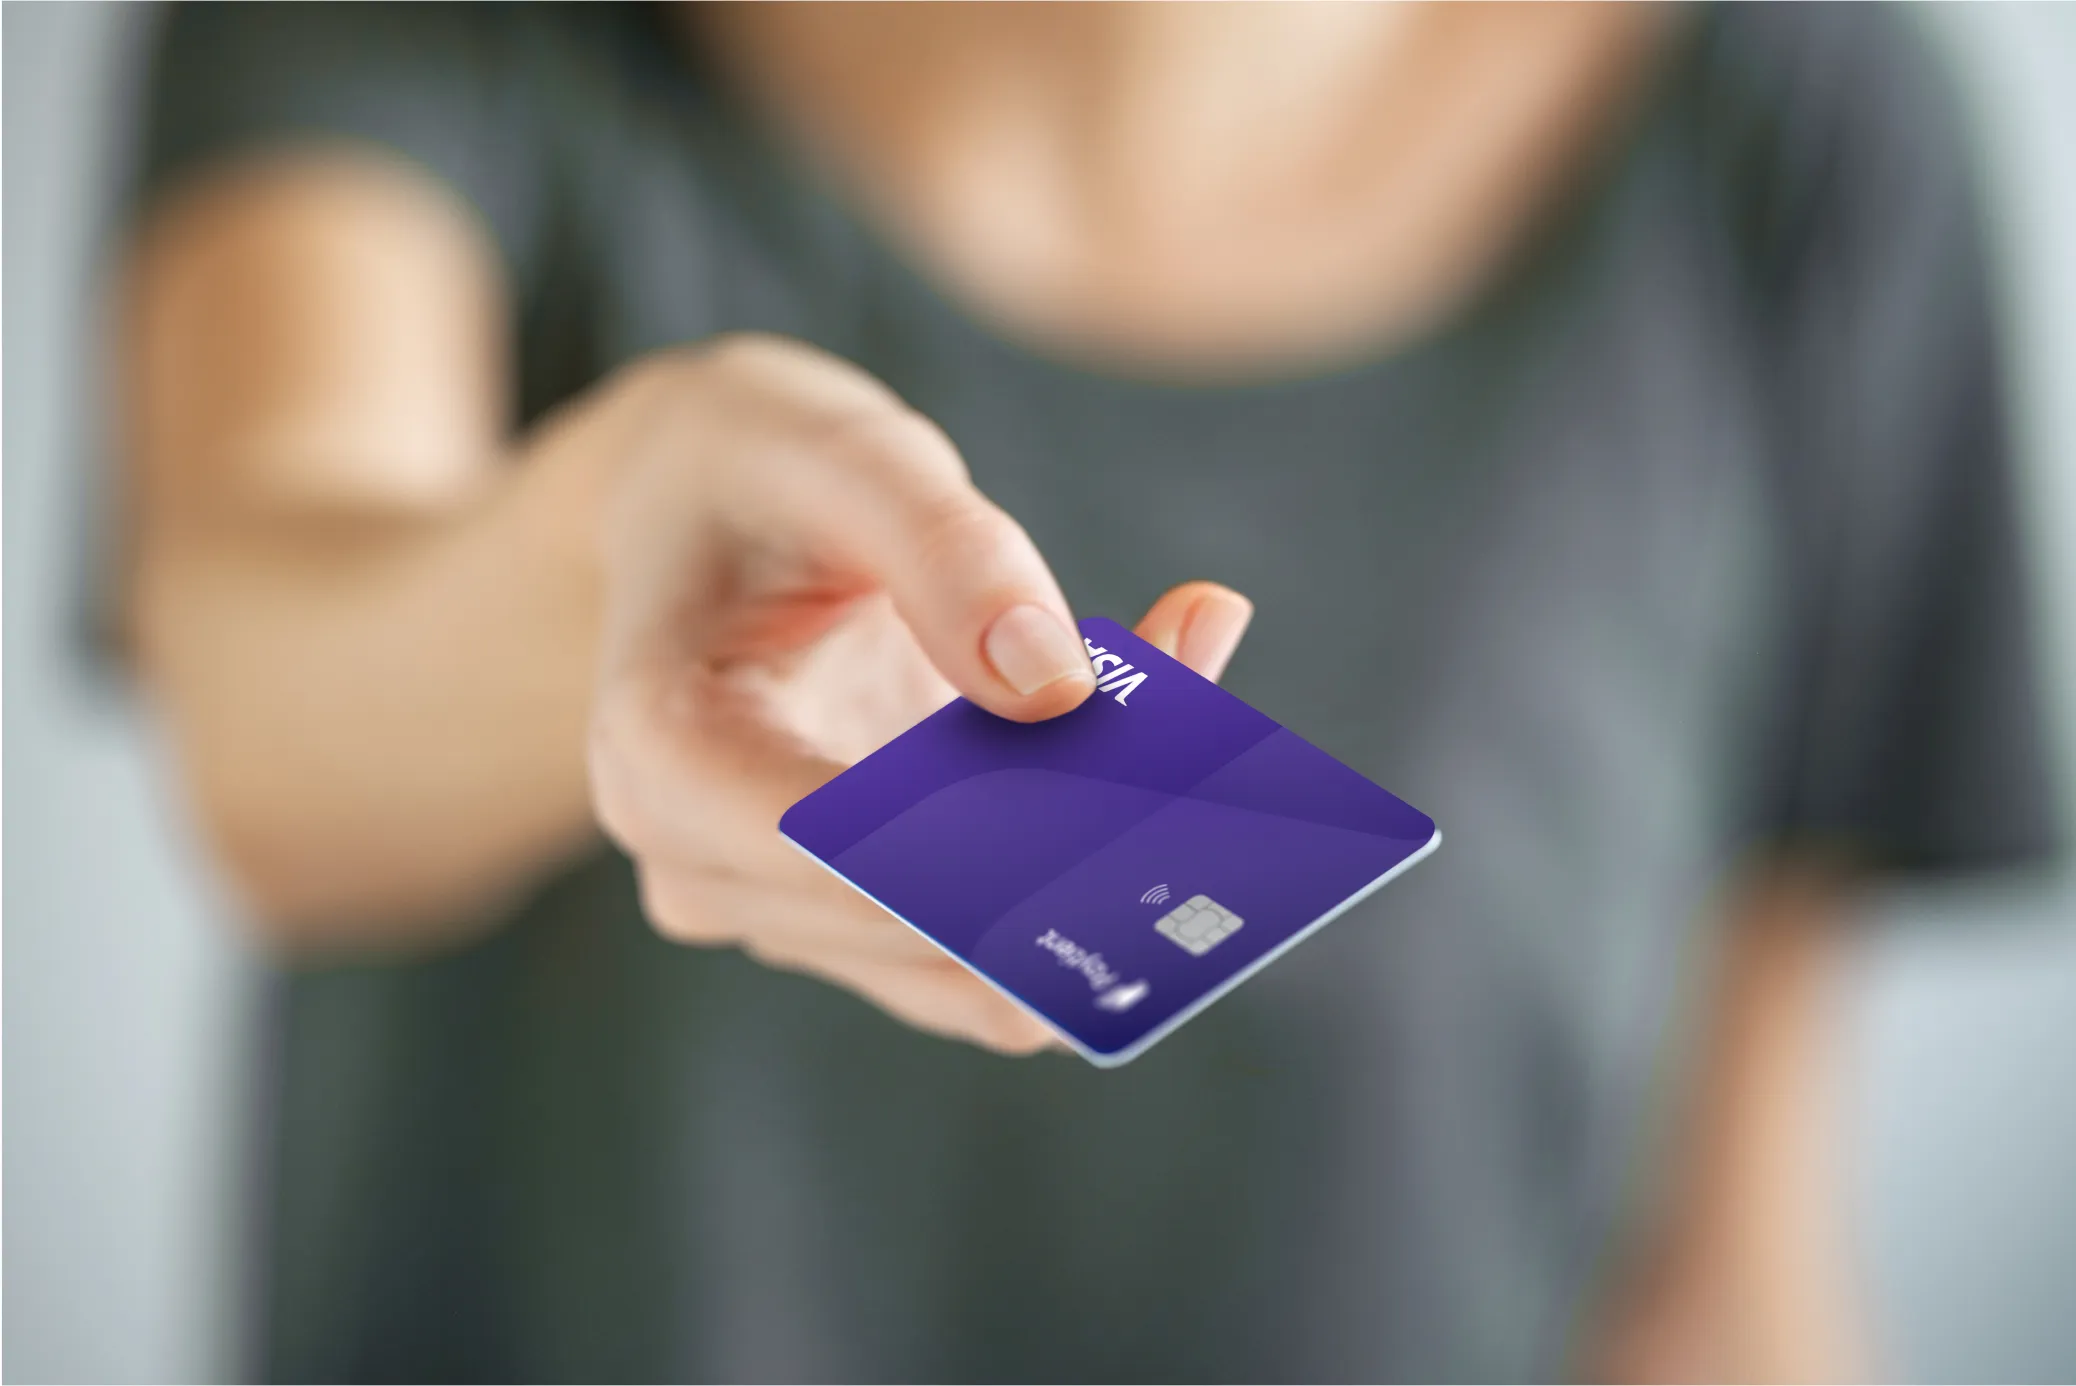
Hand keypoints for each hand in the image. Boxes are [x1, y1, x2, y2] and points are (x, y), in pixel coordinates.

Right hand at [582, 335, 1252, 1052]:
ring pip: (989, 960)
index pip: (826, 854)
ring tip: (1194, 654)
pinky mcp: (868, 925)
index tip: (1129, 780)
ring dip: (1114, 850)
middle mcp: (706, 868)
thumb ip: (944, 552)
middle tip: (1200, 675)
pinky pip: (1008, 945)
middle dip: (1080, 833)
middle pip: (926, 920)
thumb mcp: (842, 456)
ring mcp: (788, 914)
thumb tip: (1058, 691)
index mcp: (659, 757)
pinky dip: (1102, 864)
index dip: (982, 844)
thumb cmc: (759, 471)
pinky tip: (1172, 708)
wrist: (712, 508)